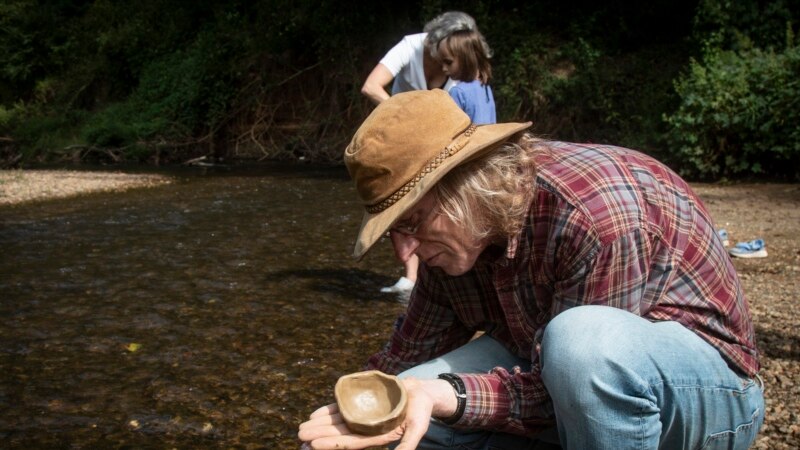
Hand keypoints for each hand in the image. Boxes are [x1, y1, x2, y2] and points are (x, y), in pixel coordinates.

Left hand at [298, 377, 453, 449]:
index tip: (313, 445)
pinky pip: (342, 408)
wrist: (422, 393)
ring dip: (320, 425)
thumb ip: (408, 445)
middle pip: (338, 434)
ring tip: (302, 428)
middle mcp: (367, 428)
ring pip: (337, 422)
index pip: (349, 443)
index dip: (331, 444)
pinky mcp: (363, 404)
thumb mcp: (417, 428)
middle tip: (300, 436)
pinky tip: (315, 414)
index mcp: (377, 436)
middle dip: (319, 435)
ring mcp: (364, 417)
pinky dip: (328, 411)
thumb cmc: (421, 412)